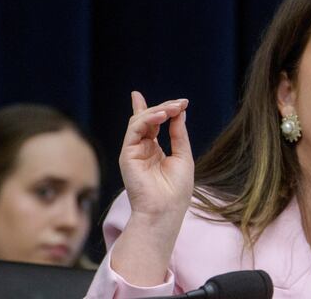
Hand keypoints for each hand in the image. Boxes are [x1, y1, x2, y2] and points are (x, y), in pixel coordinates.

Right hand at [119, 91, 194, 221]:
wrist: (166, 210)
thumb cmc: (177, 189)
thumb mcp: (183, 156)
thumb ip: (178, 133)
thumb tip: (180, 112)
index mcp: (155, 151)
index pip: (153, 124)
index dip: (160, 108)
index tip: (180, 101)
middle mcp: (142, 149)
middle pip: (147, 119)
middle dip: (164, 108)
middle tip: (181, 103)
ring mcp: (133, 151)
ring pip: (139, 121)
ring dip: (158, 111)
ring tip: (174, 108)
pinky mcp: (127, 154)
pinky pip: (134, 129)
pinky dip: (148, 119)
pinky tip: (162, 116)